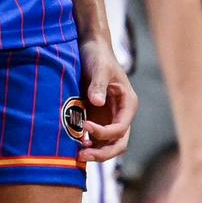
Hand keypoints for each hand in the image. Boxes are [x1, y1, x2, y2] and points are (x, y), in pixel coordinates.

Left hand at [77, 38, 137, 161]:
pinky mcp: (97, 118)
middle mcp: (121, 114)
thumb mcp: (99, 68)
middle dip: (102, 153)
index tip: (85, 126)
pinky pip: (95, 138)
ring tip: (77, 155)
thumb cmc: (98, 55)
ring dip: (95, 152)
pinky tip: (74, 145)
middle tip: (82, 155)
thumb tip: (98, 102)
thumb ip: (98, 85)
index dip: (104, 132)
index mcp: (128, 104)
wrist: (90, 47)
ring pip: (107, 145)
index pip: (121, 129)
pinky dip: (87, 144)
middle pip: (118, 143)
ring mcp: (109, 118)